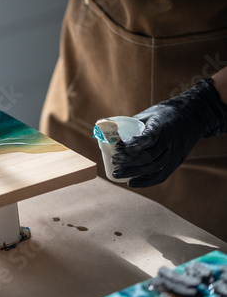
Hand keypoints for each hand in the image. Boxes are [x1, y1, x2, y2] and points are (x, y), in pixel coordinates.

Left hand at [112, 78, 226, 186]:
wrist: (194, 115)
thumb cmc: (165, 113)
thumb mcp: (149, 113)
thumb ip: (131, 123)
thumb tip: (103, 126)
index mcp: (162, 126)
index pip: (148, 138)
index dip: (131, 145)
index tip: (117, 147)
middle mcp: (170, 141)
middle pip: (148, 156)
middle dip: (128, 161)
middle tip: (114, 161)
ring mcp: (175, 153)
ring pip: (154, 167)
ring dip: (134, 172)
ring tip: (117, 173)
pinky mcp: (177, 160)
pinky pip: (162, 174)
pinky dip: (146, 181)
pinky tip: (132, 182)